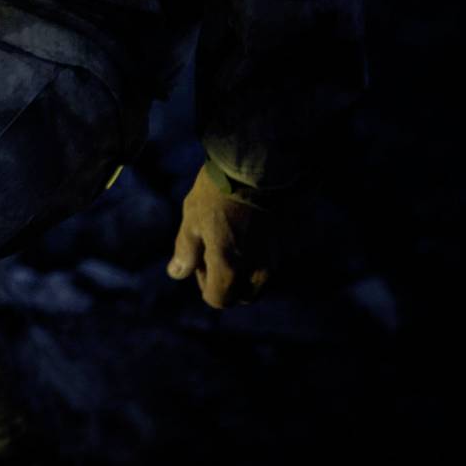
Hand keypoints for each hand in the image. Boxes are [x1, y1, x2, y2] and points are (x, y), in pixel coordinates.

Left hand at [167, 162, 273, 308]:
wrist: (259, 166)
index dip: (205, 284)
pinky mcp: (288, 242)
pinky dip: (258, 255)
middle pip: (243, 294)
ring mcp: (277, 256)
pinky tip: (246, 228)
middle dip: (227, 283)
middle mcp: (258, 269)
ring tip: (230, 237)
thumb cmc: (217, 194)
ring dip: (244, 270)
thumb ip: (186, 253)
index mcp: (230, 269)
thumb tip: (177, 274)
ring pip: (260, 279)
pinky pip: (271, 261)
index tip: (200, 261)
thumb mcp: (192, 221)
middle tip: (214, 251)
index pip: (219, 299)